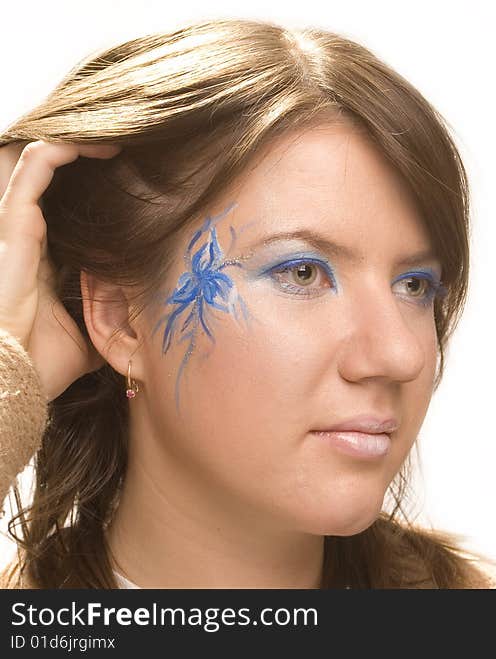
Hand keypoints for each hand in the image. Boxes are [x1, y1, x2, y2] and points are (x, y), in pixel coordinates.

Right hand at [0, 140, 121, 399]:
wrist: (11, 381)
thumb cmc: (41, 365)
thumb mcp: (88, 338)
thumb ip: (108, 323)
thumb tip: (142, 326)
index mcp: (42, 258)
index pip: (63, 209)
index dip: (90, 190)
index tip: (133, 181)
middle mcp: (27, 236)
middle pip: (46, 177)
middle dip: (80, 154)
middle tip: (124, 147)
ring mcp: (16, 226)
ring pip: (37, 160)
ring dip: (76, 142)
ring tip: (116, 139)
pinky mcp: (13, 223)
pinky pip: (33, 166)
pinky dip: (63, 148)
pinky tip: (97, 145)